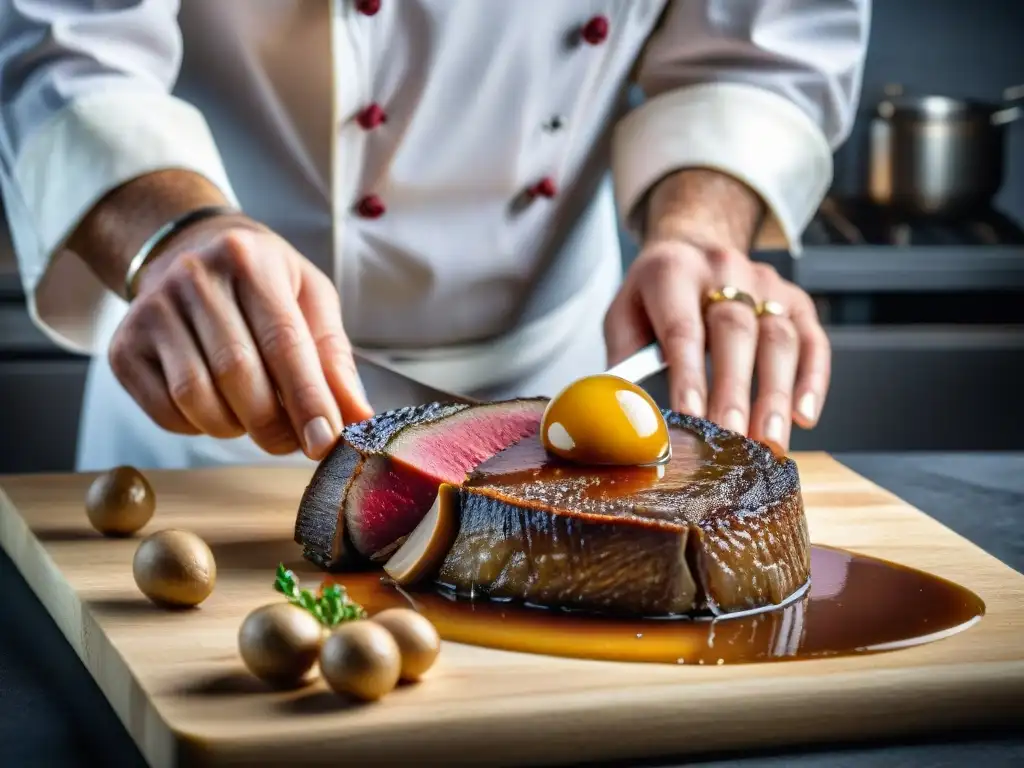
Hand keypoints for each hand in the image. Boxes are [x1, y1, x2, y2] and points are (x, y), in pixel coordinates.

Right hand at [108, 215, 373, 459]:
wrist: (191, 251)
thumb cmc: (263, 281)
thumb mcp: (310, 299)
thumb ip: (334, 358)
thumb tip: (358, 416)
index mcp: (249, 259)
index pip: (283, 341)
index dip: (307, 399)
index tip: (326, 441)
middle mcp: (193, 278)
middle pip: (237, 373)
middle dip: (274, 423)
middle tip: (295, 441)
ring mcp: (150, 311)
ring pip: (196, 398)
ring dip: (235, 427)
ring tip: (255, 417)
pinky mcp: (124, 347)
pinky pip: (166, 411)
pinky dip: (200, 427)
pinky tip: (219, 408)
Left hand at [604, 240, 829, 451]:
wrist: (694, 249)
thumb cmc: (655, 296)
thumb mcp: (624, 314)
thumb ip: (625, 358)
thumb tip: (630, 411)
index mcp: (673, 271)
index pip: (683, 327)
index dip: (689, 374)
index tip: (691, 416)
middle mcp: (724, 270)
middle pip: (736, 333)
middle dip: (735, 391)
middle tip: (734, 439)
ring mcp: (765, 284)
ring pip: (779, 339)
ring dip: (776, 395)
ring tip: (770, 442)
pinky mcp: (796, 300)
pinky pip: (813, 341)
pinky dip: (812, 381)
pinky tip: (804, 418)